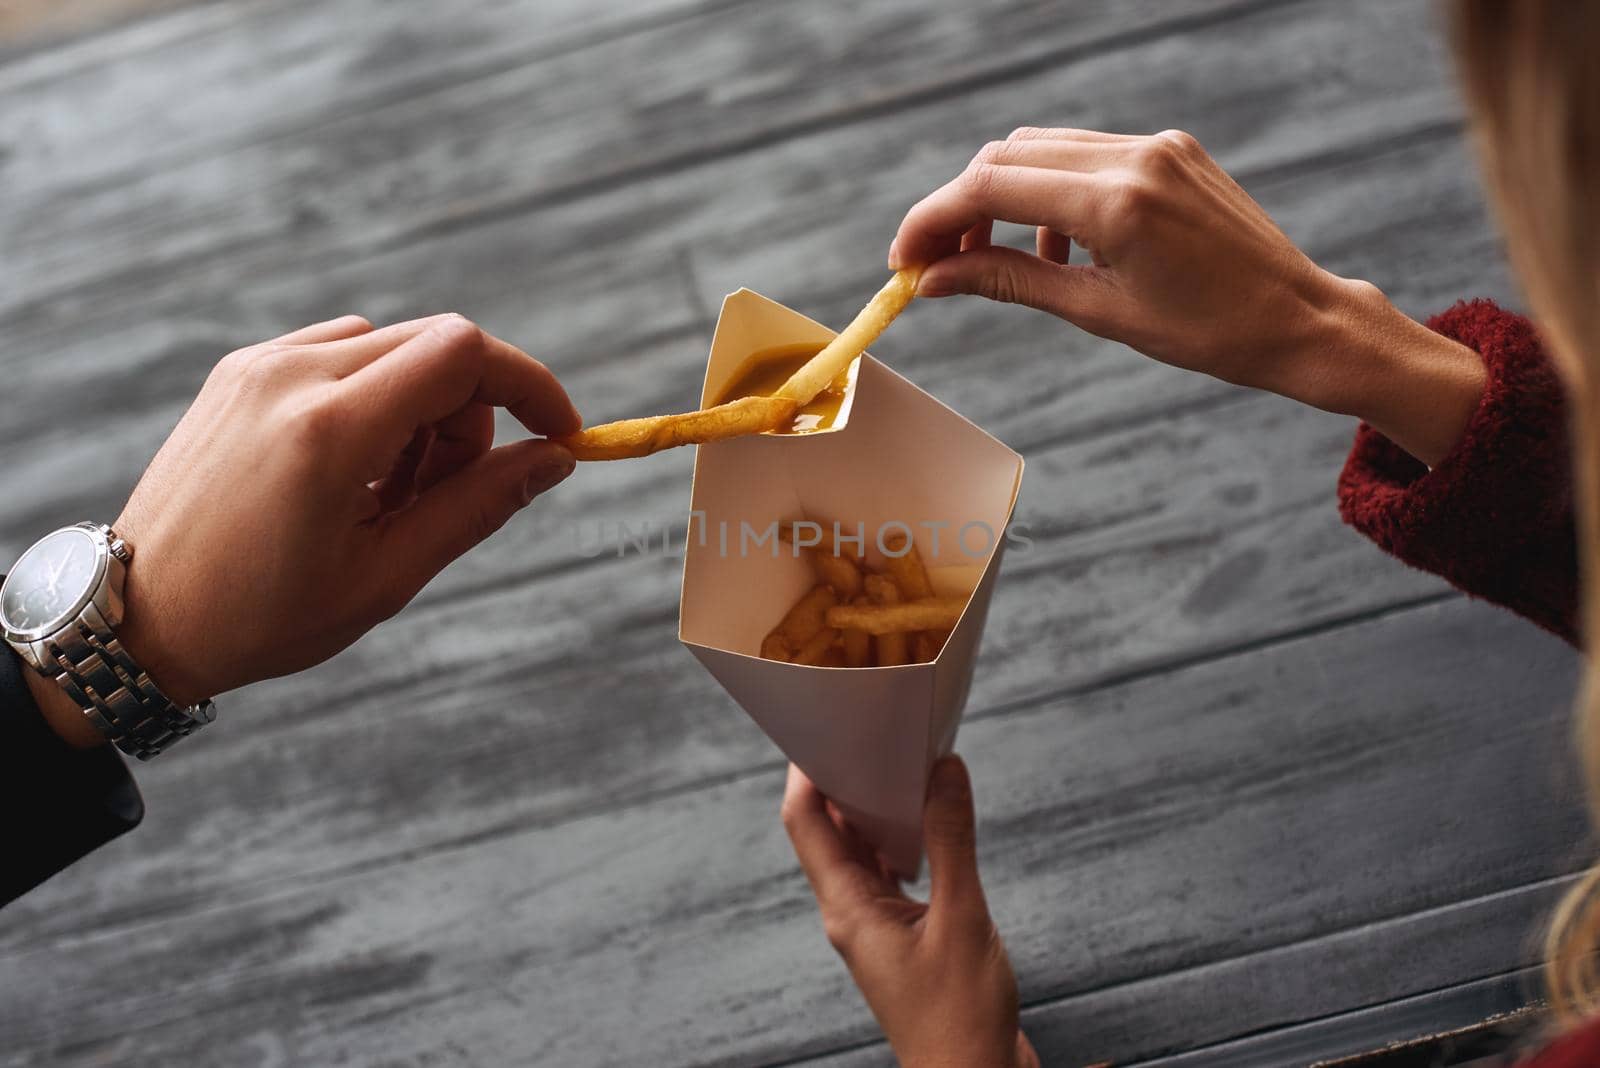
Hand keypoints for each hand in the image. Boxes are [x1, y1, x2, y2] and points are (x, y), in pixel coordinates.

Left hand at [92, 313, 575, 714]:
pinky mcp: (241, 369)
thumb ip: (478, 506)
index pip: (463, 354)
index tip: (559, 432)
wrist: (141, 617)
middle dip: (475, 412)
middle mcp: (292, 377)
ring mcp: (260, 365)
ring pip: (393, 345)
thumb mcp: (386, 576)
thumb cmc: (261, 615)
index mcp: (330, 432)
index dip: (529, 384)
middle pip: (436, 346)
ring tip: (393, 492)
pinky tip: (355, 468)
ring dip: (424, 406)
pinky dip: (376, 396)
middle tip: (450, 490)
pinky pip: (343, 352)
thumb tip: (556, 459)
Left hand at [782, 756, 1038, 1067]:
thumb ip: (950, 841)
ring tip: (907, 763)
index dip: (806, 772)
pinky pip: (893, 875)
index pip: (806, 824)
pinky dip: (907, 841)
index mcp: (848, 909)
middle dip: (847, 780)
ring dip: (880, 809)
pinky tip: (934, 823)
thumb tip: (944, 769)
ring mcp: (878, 928)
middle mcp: (853, 915)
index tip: (821, 724)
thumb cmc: (960, 1017)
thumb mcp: (961, 918)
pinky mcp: (908, 940)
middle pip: (832, 832)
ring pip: (864, 852)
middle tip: (872, 730)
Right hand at [889, 127, 1484, 466]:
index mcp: (1116, 202)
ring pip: (1042, 149)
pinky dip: (1050, 193)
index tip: (903, 261)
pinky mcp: (1172, 149)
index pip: (989, 186)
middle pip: (1006, 157)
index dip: (932, 220)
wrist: (1300, 319)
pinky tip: (1057, 247)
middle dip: (959, 208)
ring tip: (996, 261)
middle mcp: (1134, 156)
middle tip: (936, 266)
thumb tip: (934, 280)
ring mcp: (1156, 146)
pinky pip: (1086, 155)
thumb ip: (1010, 283)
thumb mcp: (1098, 312)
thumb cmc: (1208, 333)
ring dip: (1001, 198)